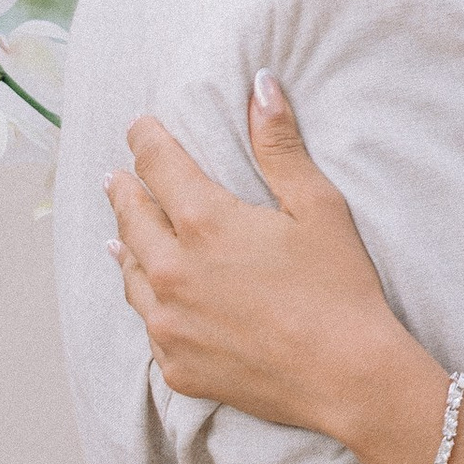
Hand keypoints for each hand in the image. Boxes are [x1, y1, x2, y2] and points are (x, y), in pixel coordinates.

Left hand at [107, 72, 421, 439]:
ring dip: (125, 243)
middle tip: (117, 176)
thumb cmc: (340, 288)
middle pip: (131, 215)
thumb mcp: (318, 207)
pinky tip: (146, 292)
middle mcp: (171, 270)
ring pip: (130, 270)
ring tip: (119, 232)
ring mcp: (168, 322)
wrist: (347, 379)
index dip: (146, 138)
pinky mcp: (175, 364)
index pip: (157, 163)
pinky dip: (146, 298)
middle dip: (125, 189)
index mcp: (204, 222)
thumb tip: (259, 85)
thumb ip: (280, 145)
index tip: (140, 126)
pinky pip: (148, 322)